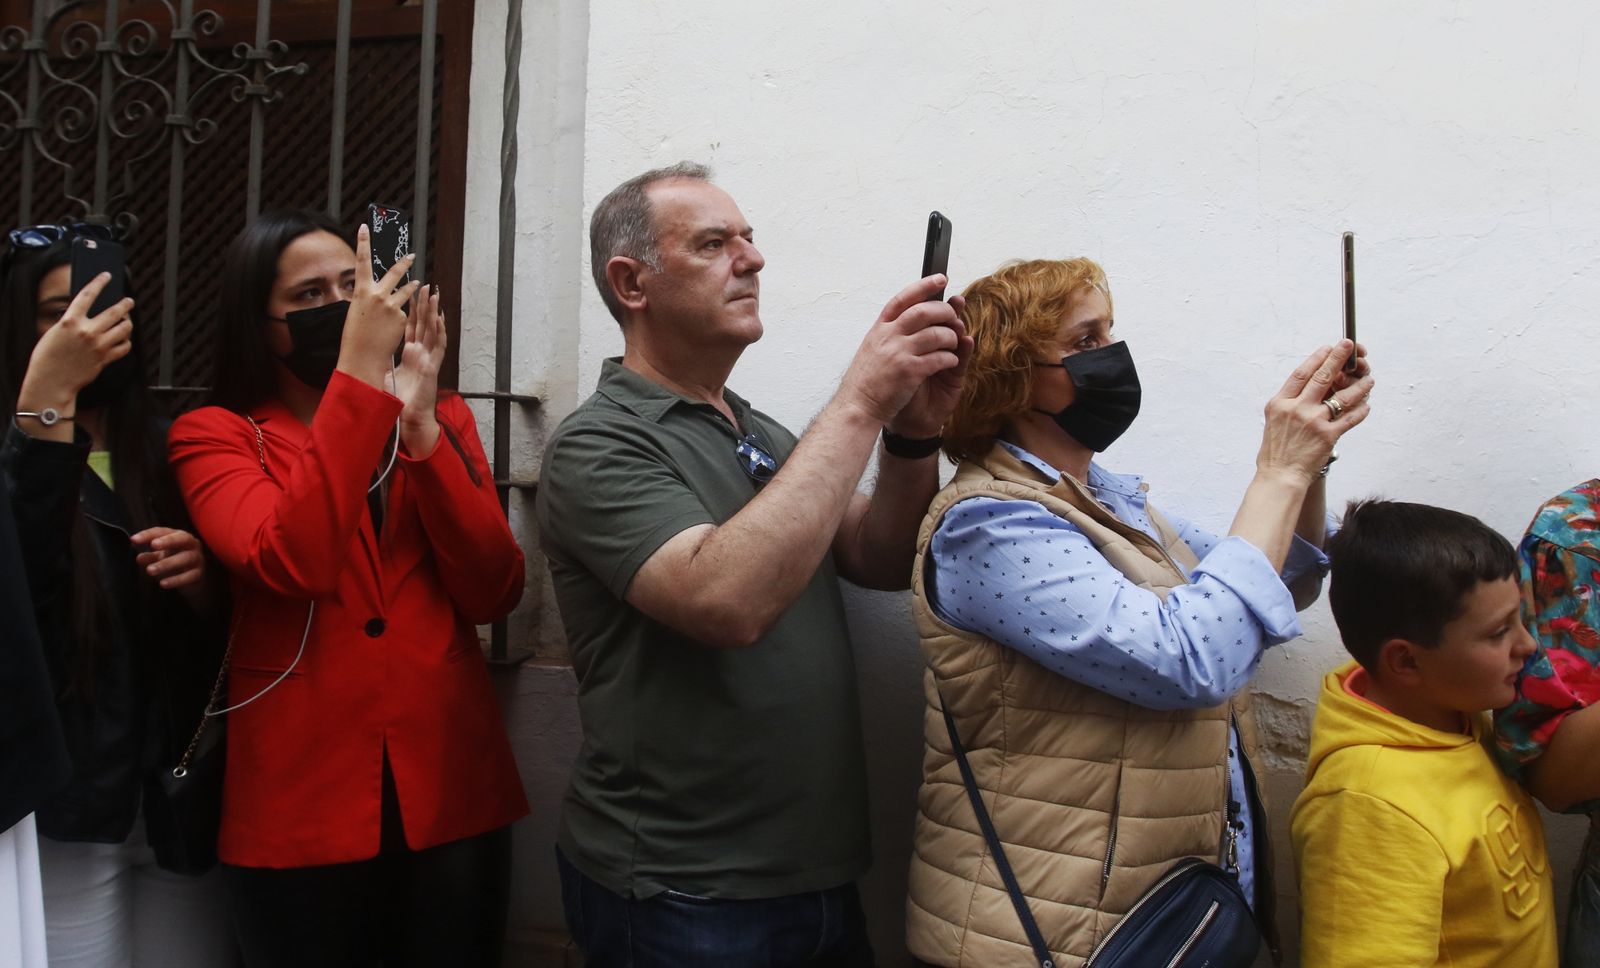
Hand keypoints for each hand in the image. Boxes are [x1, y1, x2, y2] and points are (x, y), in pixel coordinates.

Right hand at [18, 273, 133, 407]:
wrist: (51, 380)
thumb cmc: (49, 356)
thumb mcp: (55, 331)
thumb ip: (73, 321)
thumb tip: (90, 314)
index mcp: (70, 321)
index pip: (87, 294)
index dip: (98, 282)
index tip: (107, 275)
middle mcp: (86, 331)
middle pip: (114, 311)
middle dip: (125, 304)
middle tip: (129, 301)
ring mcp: (98, 345)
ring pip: (124, 328)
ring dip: (128, 323)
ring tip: (127, 321)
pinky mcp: (104, 359)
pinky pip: (124, 347)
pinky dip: (126, 342)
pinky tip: (123, 340)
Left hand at [131, 527, 205, 589]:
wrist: (192, 579)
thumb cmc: (173, 562)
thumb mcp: (158, 558)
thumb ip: (149, 556)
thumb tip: (139, 557)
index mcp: (178, 536)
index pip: (163, 531)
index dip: (148, 534)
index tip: (133, 539)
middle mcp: (191, 544)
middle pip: (182, 539)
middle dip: (168, 541)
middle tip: (153, 545)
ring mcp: (197, 558)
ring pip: (185, 558)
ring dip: (167, 564)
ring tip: (150, 570)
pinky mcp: (199, 574)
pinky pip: (189, 576)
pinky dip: (176, 580)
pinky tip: (163, 583)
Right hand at [337, 223, 419, 388]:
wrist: (363, 356)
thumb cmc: (354, 337)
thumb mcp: (355, 312)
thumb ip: (366, 299)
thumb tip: (372, 295)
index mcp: (361, 291)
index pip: (362, 261)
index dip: (363, 243)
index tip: (365, 228)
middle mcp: (378, 294)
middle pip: (394, 273)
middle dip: (404, 263)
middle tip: (412, 255)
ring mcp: (392, 305)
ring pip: (405, 291)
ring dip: (411, 287)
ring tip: (418, 282)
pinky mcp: (402, 317)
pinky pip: (403, 313)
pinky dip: (399, 319)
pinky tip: (391, 329)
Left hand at [394, 284, 446, 453]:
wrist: (410, 419)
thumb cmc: (399, 401)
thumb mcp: (385, 376)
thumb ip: (380, 362)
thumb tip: (364, 353)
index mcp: (410, 356)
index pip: (410, 329)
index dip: (411, 312)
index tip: (409, 295)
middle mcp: (421, 354)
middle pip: (422, 325)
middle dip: (423, 306)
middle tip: (424, 287)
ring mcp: (428, 359)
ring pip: (433, 331)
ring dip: (434, 313)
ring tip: (434, 295)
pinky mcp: (433, 367)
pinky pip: (438, 346)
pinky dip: (440, 332)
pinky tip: (439, 318)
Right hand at [838, 276, 966, 427]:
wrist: (858, 406)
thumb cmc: (866, 380)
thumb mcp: (872, 348)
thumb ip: (889, 332)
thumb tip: (909, 317)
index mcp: (880, 329)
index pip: (904, 299)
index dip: (924, 286)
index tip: (941, 279)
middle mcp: (889, 337)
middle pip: (924, 311)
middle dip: (944, 311)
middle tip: (954, 316)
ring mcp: (899, 353)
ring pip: (936, 334)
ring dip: (950, 337)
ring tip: (953, 343)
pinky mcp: (910, 371)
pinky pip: (939, 358)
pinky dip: (949, 358)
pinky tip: (950, 361)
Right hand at [1256, 340, 1374, 486]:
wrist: (1280, 476)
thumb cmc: (1275, 451)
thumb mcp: (1274, 421)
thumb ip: (1289, 403)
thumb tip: (1306, 388)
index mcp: (1280, 403)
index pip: (1301, 374)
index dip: (1316, 358)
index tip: (1327, 348)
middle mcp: (1297, 409)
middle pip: (1322, 377)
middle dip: (1338, 358)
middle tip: (1349, 345)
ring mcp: (1314, 421)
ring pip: (1342, 396)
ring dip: (1358, 386)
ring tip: (1369, 379)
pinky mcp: (1328, 435)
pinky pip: (1350, 418)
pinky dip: (1361, 410)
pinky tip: (1366, 405)